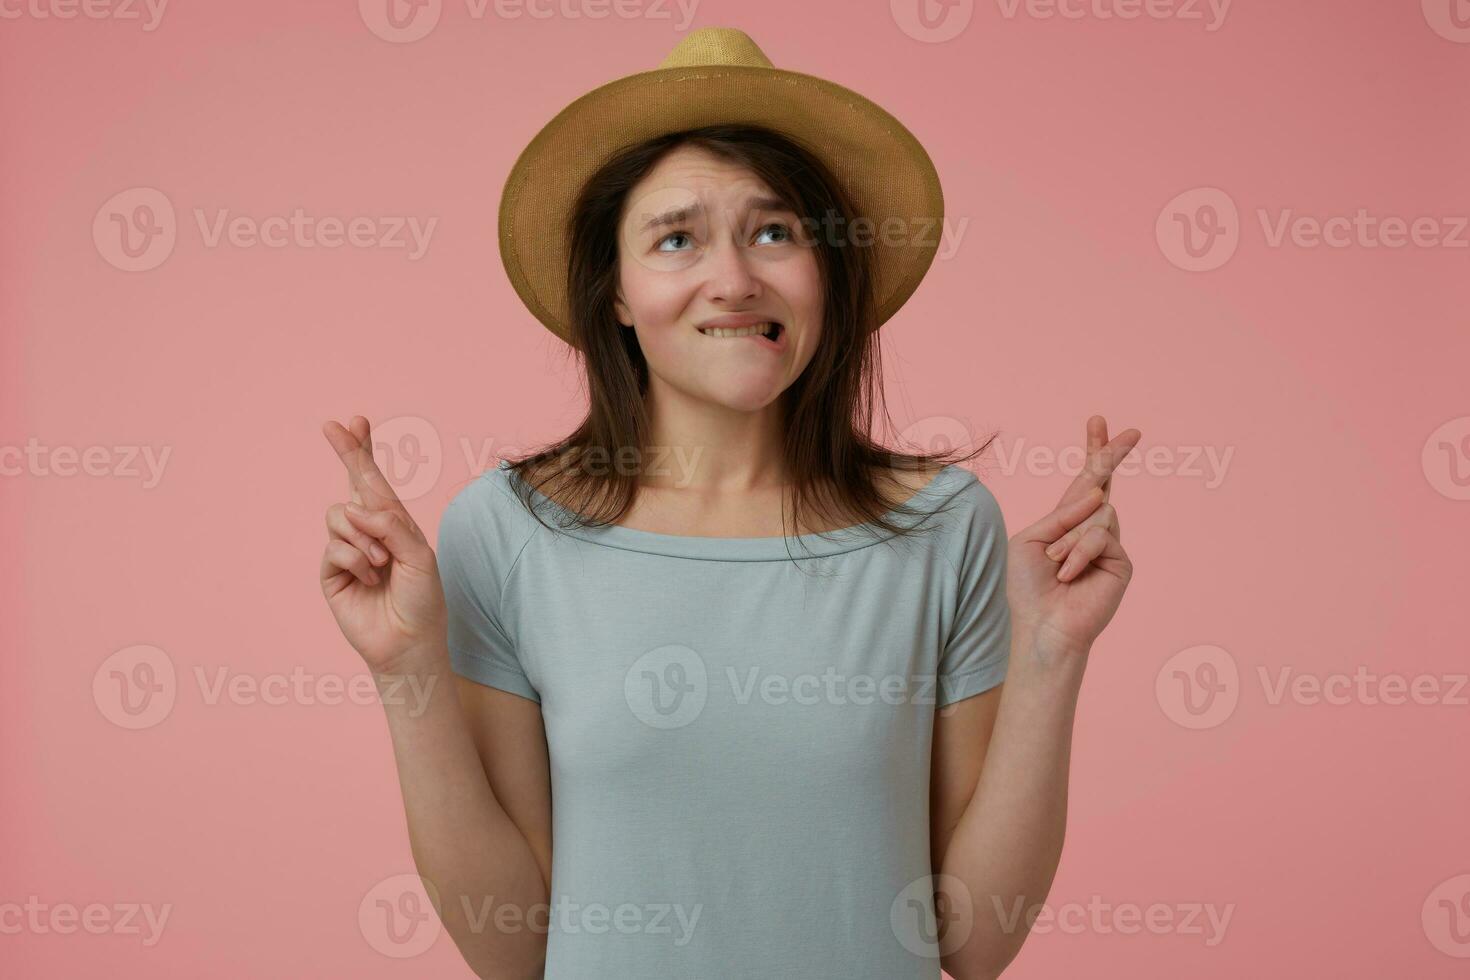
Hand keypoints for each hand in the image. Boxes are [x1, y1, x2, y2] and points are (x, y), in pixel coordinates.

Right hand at [319, 415, 446, 673]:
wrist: (409, 643)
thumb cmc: (422, 601)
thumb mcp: (420, 556)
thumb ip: (392, 526)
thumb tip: (358, 507)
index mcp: (395, 524)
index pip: (376, 482)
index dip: (364, 452)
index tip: (355, 420)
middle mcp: (369, 532)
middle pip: (351, 484)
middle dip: (346, 453)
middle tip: (332, 425)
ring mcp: (347, 550)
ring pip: (339, 516)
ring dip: (364, 537)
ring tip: (383, 564)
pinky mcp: (331, 572)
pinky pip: (335, 546)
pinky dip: (357, 560)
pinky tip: (371, 580)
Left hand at [1006, 415, 1138, 657]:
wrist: (1041, 625)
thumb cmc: (1029, 588)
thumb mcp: (1031, 540)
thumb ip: (1062, 514)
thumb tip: (1099, 494)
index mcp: (1067, 522)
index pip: (1083, 481)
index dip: (1092, 452)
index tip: (1097, 422)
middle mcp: (1091, 529)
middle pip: (1105, 482)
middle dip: (1112, 453)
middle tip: (1130, 430)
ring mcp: (1109, 545)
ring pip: (1097, 512)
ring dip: (1068, 538)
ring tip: (1055, 566)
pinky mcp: (1121, 562)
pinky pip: (1101, 536)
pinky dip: (1077, 553)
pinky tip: (1068, 575)